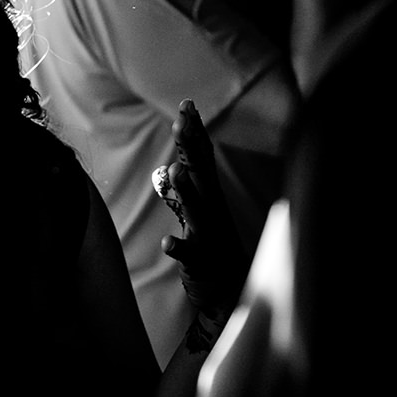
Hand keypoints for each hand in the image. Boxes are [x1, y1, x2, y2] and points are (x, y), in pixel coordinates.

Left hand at [154, 99, 244, 340]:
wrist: (229, 292)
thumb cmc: (212, 247)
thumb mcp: (200, 214)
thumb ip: (186, 189)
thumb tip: (172, 165)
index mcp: (211, 196)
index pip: (202, 158)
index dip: (195, 132)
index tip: (187, 104)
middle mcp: (211, 210)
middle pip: (200, 174)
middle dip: (189, 148)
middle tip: (180, 122)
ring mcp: (207, 235)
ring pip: (196, 210)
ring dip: (186, 191)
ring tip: (175, 170)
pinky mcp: (200, 262)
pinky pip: (189, 254)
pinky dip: (178, 248)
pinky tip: (167, 243)